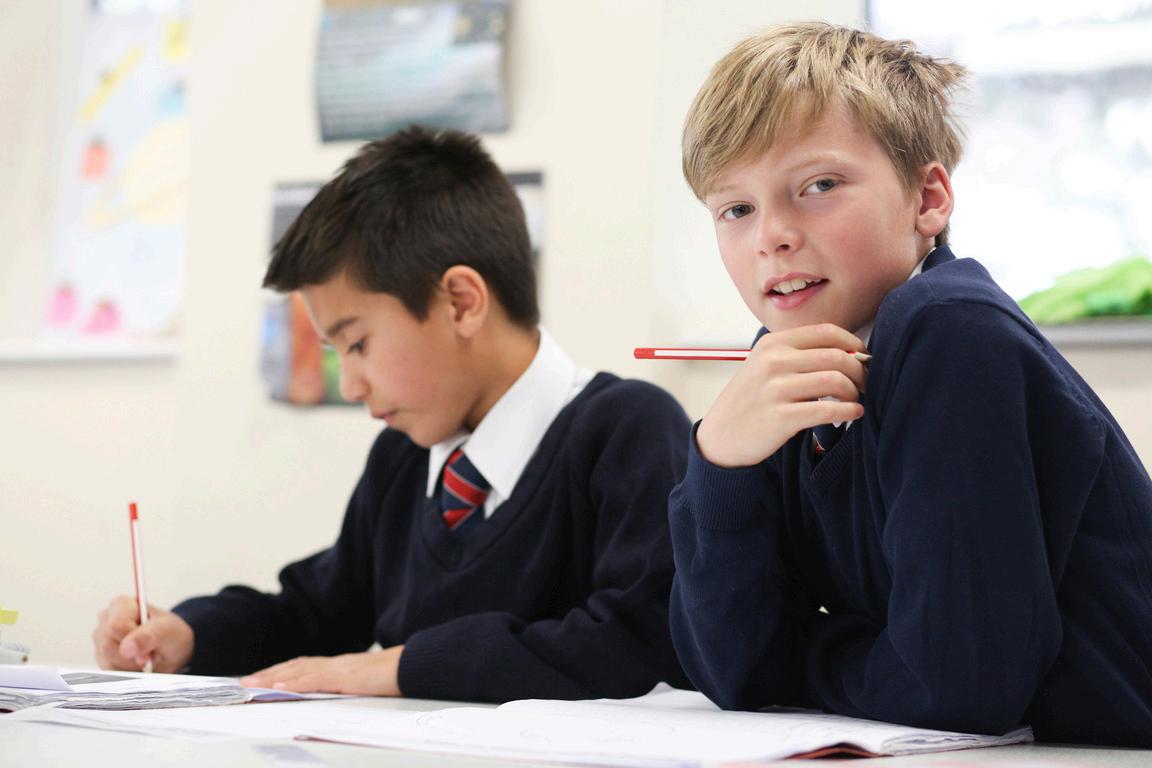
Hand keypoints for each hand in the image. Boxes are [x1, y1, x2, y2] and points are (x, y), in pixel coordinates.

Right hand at [93, 595, 193, 672]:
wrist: (170, 649)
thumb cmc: (169, 633)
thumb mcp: (167, 631)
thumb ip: (148, 636)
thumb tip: (126, 649)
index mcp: (121, 605)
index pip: (115, 626)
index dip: (133, 640)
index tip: (150, 646)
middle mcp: (105, 621)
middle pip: (108, 646)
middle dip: (133, 656)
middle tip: (151, 653)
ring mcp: (100, 641)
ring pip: (107, 661)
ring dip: (131, 665)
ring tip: (146, 656)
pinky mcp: (101, 659)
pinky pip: (109, 672)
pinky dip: (127, 672)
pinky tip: (137, 664)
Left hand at [239, 645, 404, 695]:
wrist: (412, 666)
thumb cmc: (393, 675)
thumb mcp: (365, 681)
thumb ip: (347, 683)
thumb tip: (332, 693)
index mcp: (339, 665)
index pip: (303, 666)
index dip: (280, 671)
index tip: (261, 677)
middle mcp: (335, 663)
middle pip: (294, 667)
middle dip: (268, 674)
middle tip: (244, 682)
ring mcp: (339, 668)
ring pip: (298, 672)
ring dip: (272, 678)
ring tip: (252, 685)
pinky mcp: (345, 677)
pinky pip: (313, 680)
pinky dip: (293, 684)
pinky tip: (278, 688)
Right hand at [696, 323, 867, 467]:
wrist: (721, 436)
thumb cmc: (750, 401)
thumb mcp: (763, 366)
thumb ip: (797, 355)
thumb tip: (848, 352)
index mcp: (772, 344)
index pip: (826, 332)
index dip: (853, 343)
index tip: (862, 356)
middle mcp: (773, 362)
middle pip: (836, 356)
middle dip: (859, 370)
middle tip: (864, 383)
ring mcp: (775, 389)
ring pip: (836, 381)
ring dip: (854, 392)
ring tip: (854, 400)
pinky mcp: (781, 417)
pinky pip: (828, 410)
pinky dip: (849, 411)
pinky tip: (853, 414)